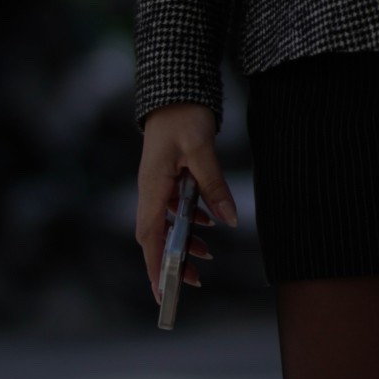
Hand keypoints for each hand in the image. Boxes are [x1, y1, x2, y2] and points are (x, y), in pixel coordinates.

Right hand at [136, 102, 238, 300]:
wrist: (176, 87)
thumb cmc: (183, 114)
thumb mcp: (201, 150)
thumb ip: (214, 186)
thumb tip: (228, 220)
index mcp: (152, 186)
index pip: (149, 236)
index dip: (155, 265)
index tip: (163, 292)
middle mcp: (150, 188)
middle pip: (155, 235)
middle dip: (172, 261)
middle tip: (192, 282)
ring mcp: (157, 183)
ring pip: (166, 222)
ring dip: (183, 241)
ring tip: (206, 255)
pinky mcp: (167, 176)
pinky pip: (174, 207)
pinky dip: (190, 219)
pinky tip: (208, 221)